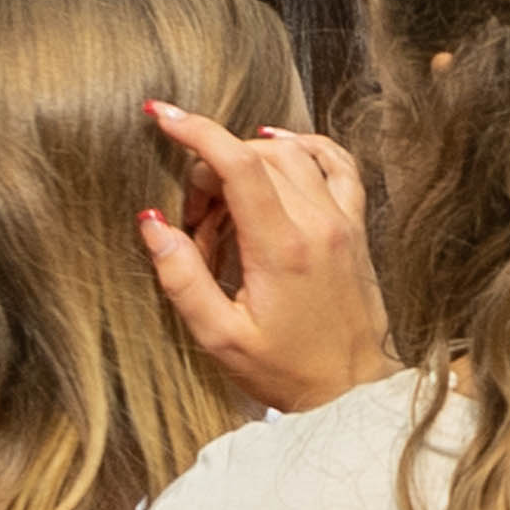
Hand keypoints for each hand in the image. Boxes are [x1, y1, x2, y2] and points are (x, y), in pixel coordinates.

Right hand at [136, 104, 391, 414]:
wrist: (352, 393)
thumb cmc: (286, 371)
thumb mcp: (220, 337)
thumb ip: (182, 278)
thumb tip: (153, 222)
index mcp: (282, 249)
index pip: (238, 164)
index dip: (196, 132)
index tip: (161, 116)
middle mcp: (319, 225)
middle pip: (257, 157)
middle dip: (212, 169)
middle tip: (196, 220)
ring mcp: (344, 223)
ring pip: (294, 156)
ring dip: (249, 163)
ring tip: (227, 207)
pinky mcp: (357, 229)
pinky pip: (339, 165)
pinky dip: (307, 148)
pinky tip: (281, 154)